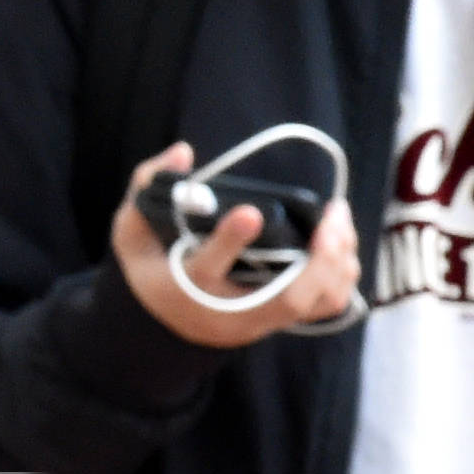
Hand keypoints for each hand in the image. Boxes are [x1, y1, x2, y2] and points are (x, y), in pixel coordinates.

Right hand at [111, 139, 360, 344]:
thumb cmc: (152, 267)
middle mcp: (229, 310)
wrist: (167, 321)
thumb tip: (183, 152)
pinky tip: (339, 241)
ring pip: (317, 302)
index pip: (207, 266)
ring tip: (338, 220)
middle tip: (331, 215)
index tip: (250, 211)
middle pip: (288, 298)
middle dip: (321, 259)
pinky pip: (327, 304)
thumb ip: (148, 187)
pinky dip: (341, 272)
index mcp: (186, 286)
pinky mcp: (282, 319)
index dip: (231, 240)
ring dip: (338, 262)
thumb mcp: (131, 230)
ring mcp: (260, 319)